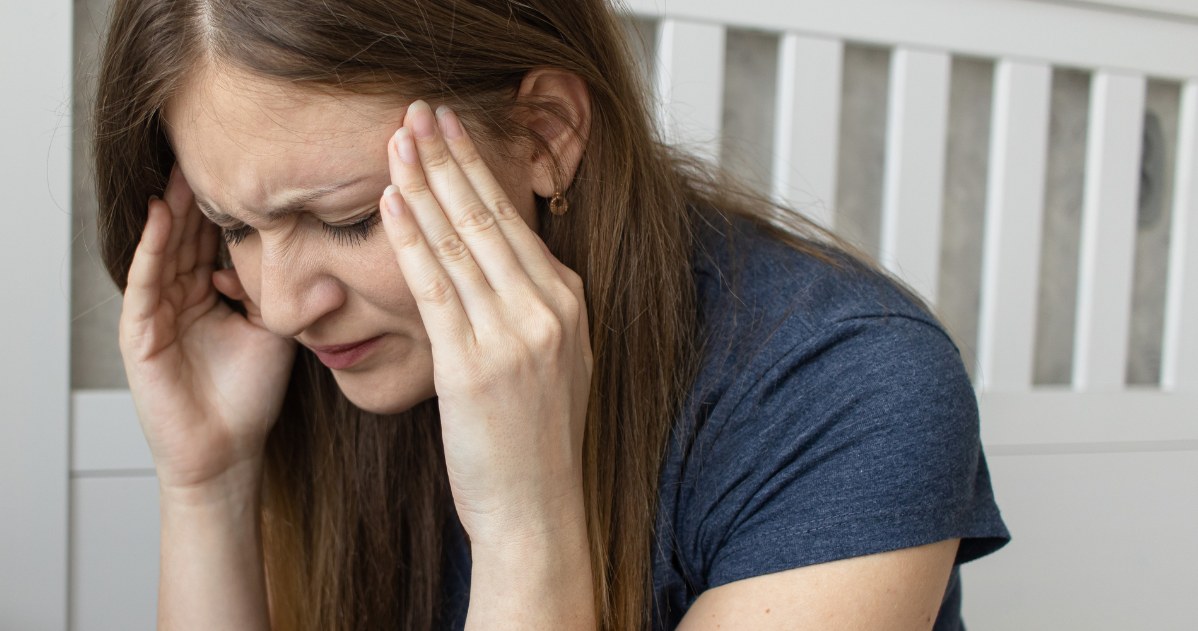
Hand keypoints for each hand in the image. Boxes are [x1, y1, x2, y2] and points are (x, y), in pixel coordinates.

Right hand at [119, 167, 296, 495]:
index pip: (216, 239)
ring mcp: (156, 312)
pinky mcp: (139, 333)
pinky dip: (150, 248)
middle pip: (187, 234)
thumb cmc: (250, 394)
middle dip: (199, 195)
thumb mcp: (278, 331)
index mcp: (210, 293)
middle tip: (212, 149)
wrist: (226, 449)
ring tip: (185, 168)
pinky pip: (144, 281)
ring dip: (174, 209)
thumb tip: (337, 268)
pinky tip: (160, 216)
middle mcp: (180, 295)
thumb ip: (293, 296)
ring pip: (164, 248)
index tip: (251, 166)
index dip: (230, 205)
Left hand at [378, 101, 592, 547]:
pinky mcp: (475, 365)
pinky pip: (436, 288)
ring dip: (424, 184)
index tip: (454, 133)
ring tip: (398, 140)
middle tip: (422, 111)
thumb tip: (503, 263)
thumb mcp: (556, 362)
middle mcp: (550, 310)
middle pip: (490, 217)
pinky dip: (410, 240)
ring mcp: (515, 335)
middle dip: (452, 158)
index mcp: (571, 303)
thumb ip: (534, 308)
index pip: (518, 222)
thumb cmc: (535, 442)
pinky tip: (391, 203)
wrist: (537, 511)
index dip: (480, 171)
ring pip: (461, 242)